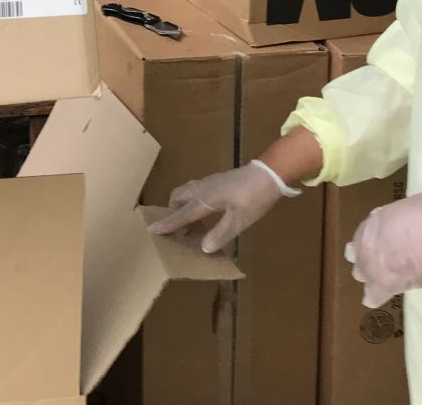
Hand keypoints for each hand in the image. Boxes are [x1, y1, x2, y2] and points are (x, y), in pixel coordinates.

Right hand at [146, 161, 297, 253]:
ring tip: (189, 224)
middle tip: (176, 230)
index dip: (168, 223)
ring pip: (187, 192)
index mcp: (205, 199)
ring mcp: (210, 182)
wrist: (270, 174)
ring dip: (182, 206)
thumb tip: (203, 247)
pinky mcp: (218, 181)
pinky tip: (205, 213)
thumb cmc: (254, 197)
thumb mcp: (239, 220)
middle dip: (172, 211)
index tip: (151, 229)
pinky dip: (192, 202)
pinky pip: (196, 191)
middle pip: (178, 197)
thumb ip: (220, 234)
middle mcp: (203, 189)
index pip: (182, 214)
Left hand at [345, 191, 421, 308]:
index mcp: (375, 221)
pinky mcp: (395, 283)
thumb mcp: (407, 207)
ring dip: (369, 275)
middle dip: (366, 258)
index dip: (366, 242)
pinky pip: (375, 294)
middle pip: (359, 256)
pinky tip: (371, 298)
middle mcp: (372, 242)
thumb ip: (393, 220)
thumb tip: (394, 230)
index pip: (361, 235)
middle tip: (379, 261)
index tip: (373, 246)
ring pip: (362, 275)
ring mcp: (381, 263)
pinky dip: (373, 296)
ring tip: (379, 278)